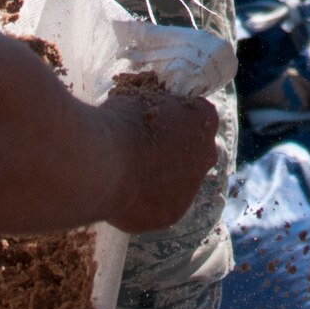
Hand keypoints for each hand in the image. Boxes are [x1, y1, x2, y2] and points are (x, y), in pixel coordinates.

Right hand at [96, 87, 217, 233]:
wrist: (103, 164)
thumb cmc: (120, 121)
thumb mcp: (142, 94)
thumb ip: (158, 101)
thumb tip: (154, 101)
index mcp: (204, 119)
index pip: (198, 116)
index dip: (176, 118)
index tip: (156, 122)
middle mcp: (206, 154)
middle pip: (195, 151)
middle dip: (174, 150)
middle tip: (144, 150)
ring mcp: (191, 187)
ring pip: (178, 182)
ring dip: (160, 178)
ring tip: (128, 174)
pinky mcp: (172, 214)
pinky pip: (159, 206)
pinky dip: (145, 202)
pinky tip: (124, 193)